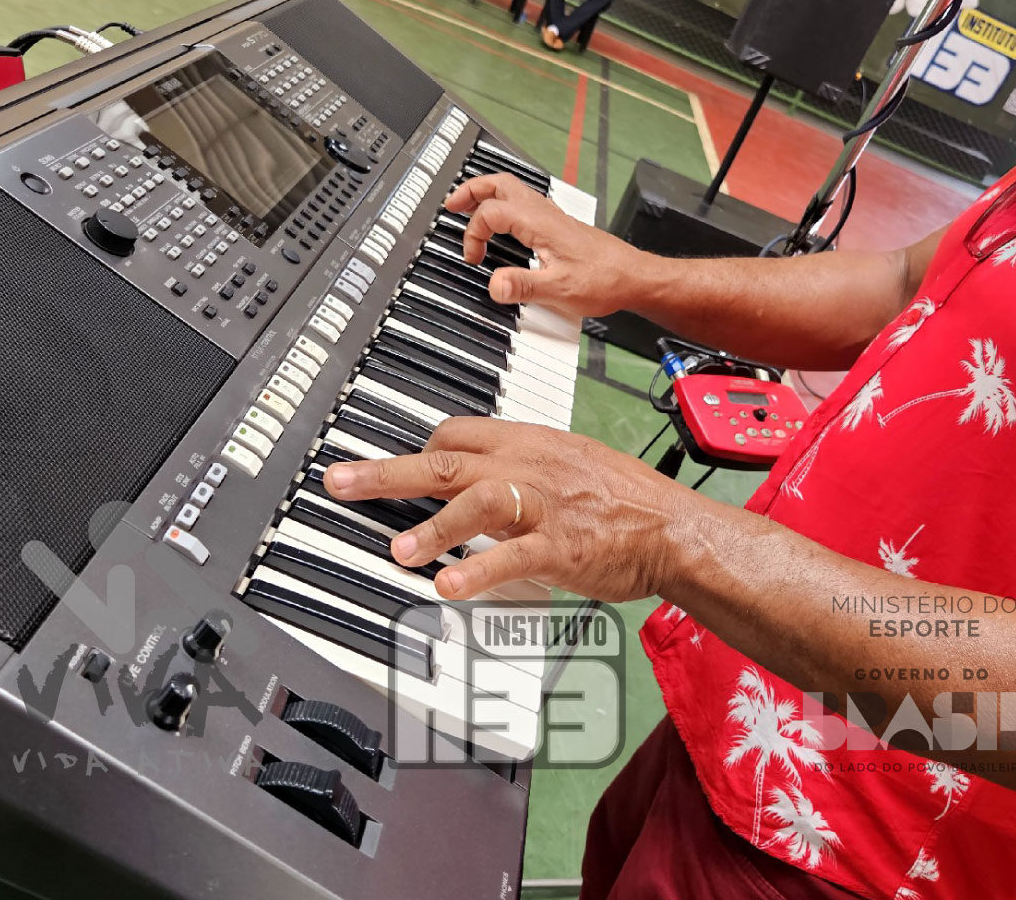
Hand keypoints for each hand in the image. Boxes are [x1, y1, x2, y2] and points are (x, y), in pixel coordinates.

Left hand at [323, 418, 697, 601]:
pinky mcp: (562, 547)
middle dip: (387, 471)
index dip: (418, 448)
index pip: (457, 431)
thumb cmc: (625, 496)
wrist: (673, 527)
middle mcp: (531, 466)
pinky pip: (513, 556)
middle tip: (342, 481)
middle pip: (448, 459)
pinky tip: (448, 585)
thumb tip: (479, 470)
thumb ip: (520, 462)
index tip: (391, 466)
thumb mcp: (569, 458)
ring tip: (397, 550)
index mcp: (530, 441)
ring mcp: (546, 506)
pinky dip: (478, 570)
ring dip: (432, 526)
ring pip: (478, 503)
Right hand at [444, 172, 647, 317]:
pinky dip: (504, 206)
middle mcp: (544, 214)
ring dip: (486, 195)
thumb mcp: (559, 289)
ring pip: (512, 190)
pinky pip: (524, 204)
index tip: (475, 258)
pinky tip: (503, 225)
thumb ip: (522, 286)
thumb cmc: (605, 280)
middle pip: (500, 183)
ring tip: (468, 209)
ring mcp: (552, 217)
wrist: (635, 277)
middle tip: (451, 205)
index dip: (474, 234)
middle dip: (471, 190)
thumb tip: (493, 284)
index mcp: (539, 223)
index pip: (491, 212)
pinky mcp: (558, 226)